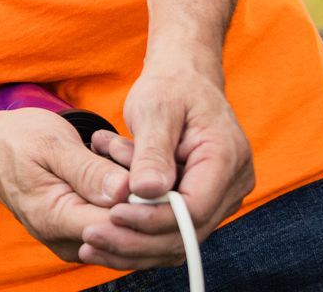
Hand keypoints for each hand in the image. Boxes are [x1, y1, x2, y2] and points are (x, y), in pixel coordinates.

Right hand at [0, 108, 132, 265]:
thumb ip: (88, 170)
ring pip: (133, 235)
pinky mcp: (84, 238)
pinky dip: (131, 204)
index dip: (146, 203)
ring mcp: (76, 244)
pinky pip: (122, 231)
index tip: (147, 166)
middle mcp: (68, 242)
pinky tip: (118, 171)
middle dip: (145, 199)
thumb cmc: (17, 141)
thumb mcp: (51, 142)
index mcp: (56, 219)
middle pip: (132, 237)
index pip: (121, 228)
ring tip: (119, 156)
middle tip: (130, 154)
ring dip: (140, 200)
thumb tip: (126, 191)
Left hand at [78, 58, 253, 269]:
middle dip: (137, 240)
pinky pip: (172, 228)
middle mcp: (231, 185)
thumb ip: (152, 151)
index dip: (154, 218)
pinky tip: (103, 230)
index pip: (194, 208)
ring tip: (91, 241)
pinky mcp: (201, 202)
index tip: (113, 214)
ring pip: (179, 238)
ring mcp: (220, 197)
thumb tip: (147, 191)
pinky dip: (138, 231)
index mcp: (226, 159)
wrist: (185, 80)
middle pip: (188, 232)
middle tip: (92, 238)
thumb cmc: (170, 88)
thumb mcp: (156, 110)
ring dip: (133, 241)